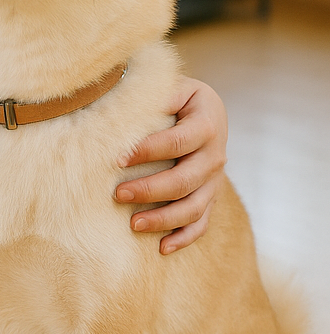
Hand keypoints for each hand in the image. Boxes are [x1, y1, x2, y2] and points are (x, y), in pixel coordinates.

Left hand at [113, 77, 227, 253]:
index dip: (147, 151)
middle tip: (117, 194)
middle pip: (184, 180)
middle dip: (149, 190)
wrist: (206, 109)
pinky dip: (184, 238)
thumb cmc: (178, 96)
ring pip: (194, 207)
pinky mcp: (210, 196)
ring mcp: (215, 180)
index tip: (117, 158)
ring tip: (133, 225)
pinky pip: (201, 223)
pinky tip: (162, 248)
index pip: (176, 142)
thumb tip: (125, 99)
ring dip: (163, 219)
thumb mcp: (172, 85)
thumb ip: (155, 92)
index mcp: (206, 124)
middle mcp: (216, 155)